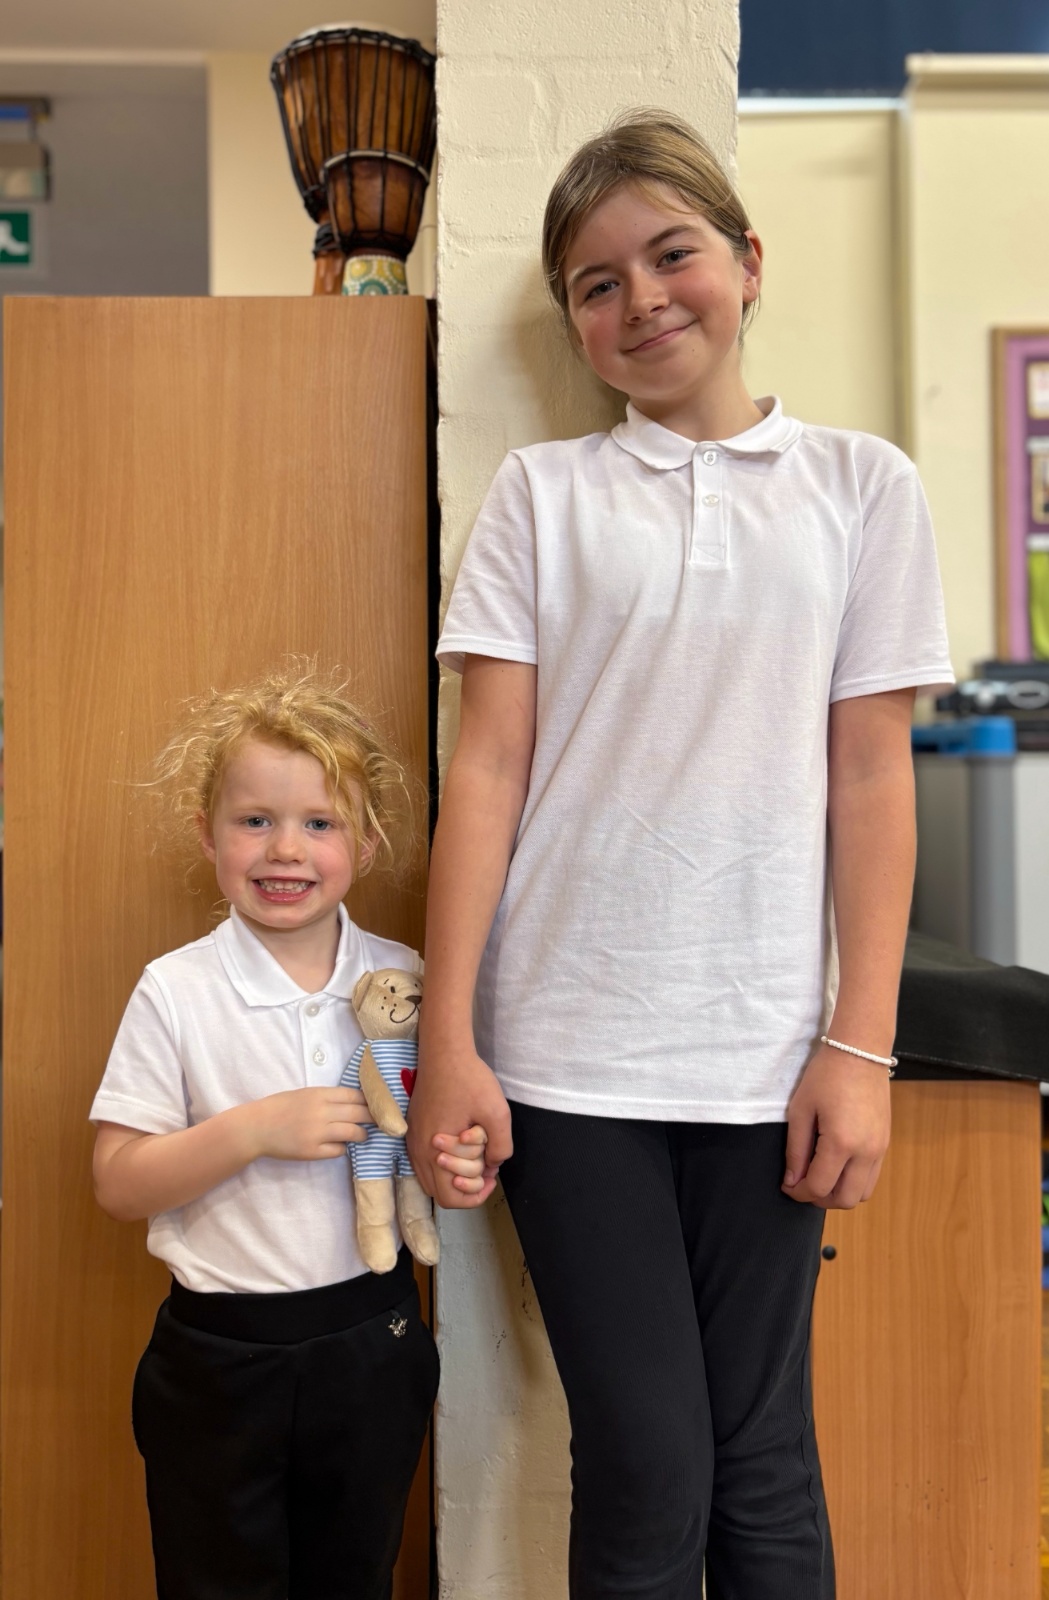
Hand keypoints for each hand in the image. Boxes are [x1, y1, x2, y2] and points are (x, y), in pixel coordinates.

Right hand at [241, 1086, 371, 1162]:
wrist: (257, 1127)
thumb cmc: (280, 1107)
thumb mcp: (304, 1094)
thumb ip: (327, 1097)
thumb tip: (355, 1102)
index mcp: (319, 1094)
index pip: (356, 1095)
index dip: (371, 1100)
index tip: (381, 1104)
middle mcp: (321, 1112)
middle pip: (360, 1113)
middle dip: (375, 1117)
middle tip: (384, 1120)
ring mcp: (318, 1133)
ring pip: (354, 1132)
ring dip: (362, 1134)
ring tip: (363, 1134)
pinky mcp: (312, 1151)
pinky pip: (339, 1150)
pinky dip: (343, 1148)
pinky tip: (341, 1145)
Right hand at [407, 1044, 510, 1209]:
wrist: (444, 1051)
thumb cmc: (469, 1080)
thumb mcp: (497, 1113)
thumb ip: (501, 1147)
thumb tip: (493, 1166)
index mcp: (435, 1151)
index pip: (449, 1199)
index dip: (474, 1196)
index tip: (491, 1178)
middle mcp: (418, 1150)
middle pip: (439, 1192)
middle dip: (466, 1187)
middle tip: (486, 1166)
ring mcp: (412, 1140)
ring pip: (431, 1177)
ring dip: (453, 1175)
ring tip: (475, 1156)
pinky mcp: (413, 1128)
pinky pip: (425, 1160)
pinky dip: (443, 1162)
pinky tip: (461, 1144)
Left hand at [782, 1042, 890, 1208]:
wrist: (860, 1052)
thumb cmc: (826, 1076)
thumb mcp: (800, 1110)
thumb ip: (796, 1149)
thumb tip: (792, 1180)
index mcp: (842, 1143)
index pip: (820, 1187)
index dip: (799, 1192)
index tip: (786, 1184)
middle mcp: (866, 1152)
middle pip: (845, 1200)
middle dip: (820, 1199)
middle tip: (802, 1184)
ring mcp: (880, 1149)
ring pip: (862, 1194)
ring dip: (839, 1193)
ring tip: (820, 1176)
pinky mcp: (885, 1143)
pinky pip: (871, 1178)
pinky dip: (853, 1181)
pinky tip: (836, 1165)